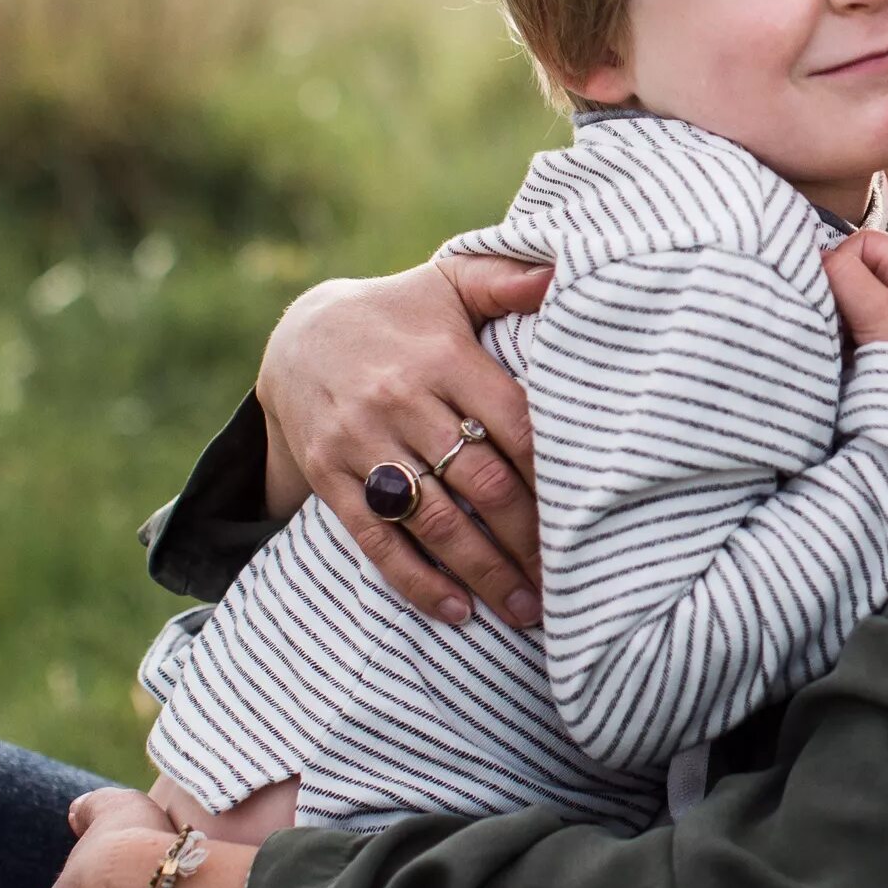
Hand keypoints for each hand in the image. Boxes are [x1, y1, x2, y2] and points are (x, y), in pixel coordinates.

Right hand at [257, 253, 549, 626]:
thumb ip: (505, 280)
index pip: (514, 424)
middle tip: (572, 581)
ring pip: (433, 519)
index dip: (555, 474)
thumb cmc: (399, 313)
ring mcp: (360, 442)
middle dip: (529, 538)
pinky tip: (458, 612)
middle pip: (480, 481)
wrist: (296, 337)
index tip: (591, 513)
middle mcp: (401, 401)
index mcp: (442, 357)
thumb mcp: (447, 282)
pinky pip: (376, 539)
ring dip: (484, 571)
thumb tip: (561, 275)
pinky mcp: (328, 476)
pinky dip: (418, 581)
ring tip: (528, 610)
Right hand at [825, 228, 887, 368]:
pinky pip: (857, 328)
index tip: (829, 291)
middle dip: (837, 291)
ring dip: (839, 318)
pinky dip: (845, 338)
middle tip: (831, 317)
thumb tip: (815, 256)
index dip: (841, 259)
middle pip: (857, 271)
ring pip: (853, 301)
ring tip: (837, 339)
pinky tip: (841, 354)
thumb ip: (846, 276)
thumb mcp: (880, 311)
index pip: (865, 242)